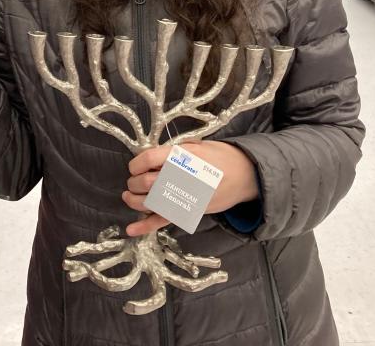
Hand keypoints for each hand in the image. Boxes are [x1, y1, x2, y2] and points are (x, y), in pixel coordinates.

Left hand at [122, 141, 258, 237]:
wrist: (245, 176)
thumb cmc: (221, 157)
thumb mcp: (198, 145)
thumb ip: (175, 150)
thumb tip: (151, 157)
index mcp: (183, 157)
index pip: (148, 159)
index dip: (136, 164)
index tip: (134, 167)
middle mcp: (182, 177)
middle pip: (147, 182)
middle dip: (134, 183)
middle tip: (133, 182)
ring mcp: (186, 196)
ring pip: (151, 202)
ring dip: (134, 201)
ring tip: (129, 196)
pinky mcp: (189, 211)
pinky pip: (164, 220)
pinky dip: (145, 226)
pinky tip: (131, 229)